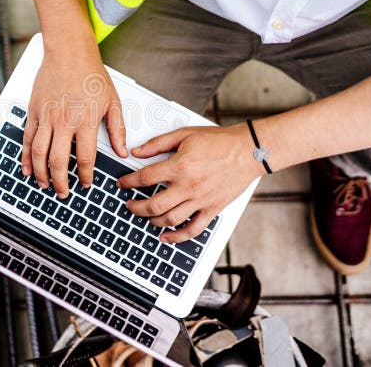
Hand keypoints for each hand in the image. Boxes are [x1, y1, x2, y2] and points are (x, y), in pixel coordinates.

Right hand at [23, 40, 126, 197]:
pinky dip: (25, 156)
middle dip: (60, 181)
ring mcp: (46, 117)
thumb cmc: (91, 74)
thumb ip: (118, 128)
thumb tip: (122, 151)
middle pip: (58, 161)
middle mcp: (64, 121)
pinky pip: (27, 139)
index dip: (84, 175)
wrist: (69, 52)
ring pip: (39, 153)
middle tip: (63, 192)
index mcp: (85, 121)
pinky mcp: (34, 111)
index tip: (85, 183)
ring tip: (45, 184)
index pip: (84, 157)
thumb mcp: (113, 101)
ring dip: (41, 173)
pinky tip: (27, 167)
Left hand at [118, 123, 261, 242]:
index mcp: (179, 166)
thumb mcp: (184, 135)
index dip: (128, 182)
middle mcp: (188, 186)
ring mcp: (201, 200)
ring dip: (152, 221)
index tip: (122, 184)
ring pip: (170, 219)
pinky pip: (193, 229)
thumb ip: (158, 144)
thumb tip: (137, 151)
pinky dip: (177, 237)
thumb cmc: (219, 141)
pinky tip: (166, 237)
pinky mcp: (212, 209)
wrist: (248, 150)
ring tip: (145, 216)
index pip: (145, 178)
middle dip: (135, 207)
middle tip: (129, 204)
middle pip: (153, 204)